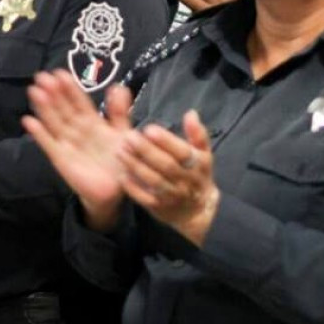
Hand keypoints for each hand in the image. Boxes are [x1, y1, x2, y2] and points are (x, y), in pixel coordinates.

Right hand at [23, 69, 133, 231]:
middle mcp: (77, 130)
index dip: (70, 88)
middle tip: (42, 77)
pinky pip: (49, 145)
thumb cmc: (119, 162)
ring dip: (44, 107)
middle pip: (63, 108)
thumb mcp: (123, 133)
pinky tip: (29, 121)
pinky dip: (39, 134)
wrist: (115, 193)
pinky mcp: (60, 159)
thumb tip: (118, 86)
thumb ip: (120, 112)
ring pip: (54, 122)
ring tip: (34, 91)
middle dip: (53, 93)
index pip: (79, 102)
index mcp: (92, 123)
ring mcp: (67, 143)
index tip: (61, 74)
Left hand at [119, 110, 218, 246]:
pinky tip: (121, 173)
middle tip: (128, 137)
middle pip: (166, 166)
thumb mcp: (204, 154)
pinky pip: (144, 198)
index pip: (183, 152)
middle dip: (146, 151)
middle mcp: (186, 181)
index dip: (166, 141)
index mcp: (198, 165)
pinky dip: (133, 187)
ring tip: (120, 150)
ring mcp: (172, 196)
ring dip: (136, 166)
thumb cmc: (197, 175)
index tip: (149, 129)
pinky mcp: (158, 207)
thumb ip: (197, 134)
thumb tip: (191, 113)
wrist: (197, 210)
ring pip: (153, 181)